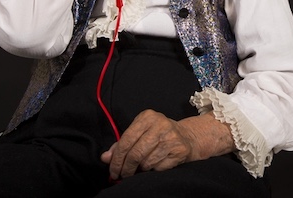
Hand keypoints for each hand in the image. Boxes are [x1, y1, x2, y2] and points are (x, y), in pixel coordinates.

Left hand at [100, 110, 233, 179]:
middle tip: (122, 175)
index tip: (112, 170)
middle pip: (135, 153)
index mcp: (147, 117)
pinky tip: (155, 164)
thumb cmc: (158, 135)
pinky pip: (158, 167)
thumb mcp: (140, 133)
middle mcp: (160, 124)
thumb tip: (105, 158)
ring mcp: (171, 137)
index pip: (126, 140)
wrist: (187, 136)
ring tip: (141, 166)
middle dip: (126, 168)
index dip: (116, 158)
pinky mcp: (179, 150)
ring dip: (140, 169)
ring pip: (146, 162)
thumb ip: (121, 144)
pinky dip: (153, 169)